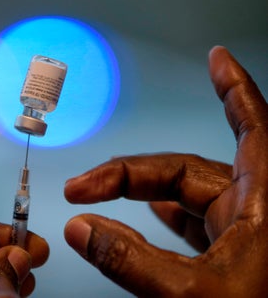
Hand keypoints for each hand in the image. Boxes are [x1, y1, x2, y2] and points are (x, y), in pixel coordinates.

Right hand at [64, 46, 267, 296]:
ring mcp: (243, 231)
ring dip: (139, 194)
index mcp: (264, 202)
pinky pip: (190, 221)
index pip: (250, 125)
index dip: (231, 87)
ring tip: (98, 192)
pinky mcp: (233, 253)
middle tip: (84, 187)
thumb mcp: (192, 295)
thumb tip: (83, 230)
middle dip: (127, 174)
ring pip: (183, 197)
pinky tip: (138, 215)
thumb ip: (131, 261)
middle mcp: (255, 208)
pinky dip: (160, 216)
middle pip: (183, 170)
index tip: (216, 60)